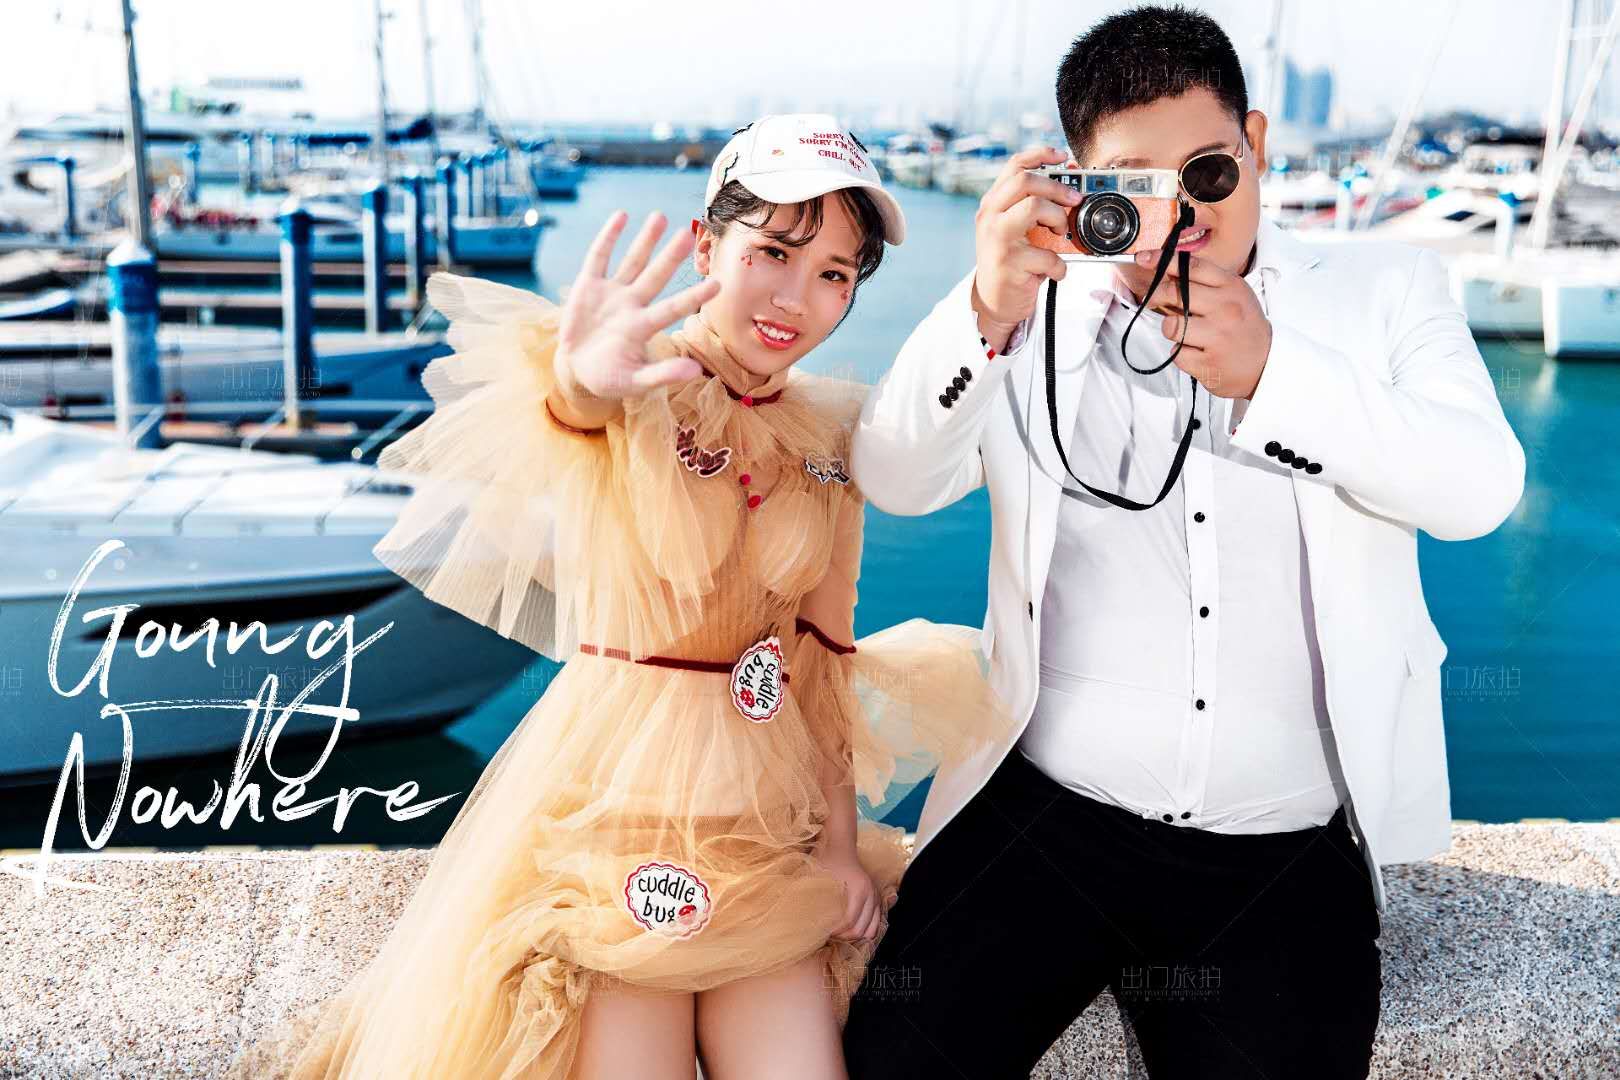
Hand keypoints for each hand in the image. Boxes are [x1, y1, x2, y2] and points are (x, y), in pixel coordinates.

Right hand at [553, 210, 719, 405]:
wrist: (578, 370)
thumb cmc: (610, 378)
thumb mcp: (635, 382)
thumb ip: (662, 375)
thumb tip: (696, 371)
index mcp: (643, 327)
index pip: (673, 309)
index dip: (694, 297)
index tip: (718, 284)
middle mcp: (632, 305)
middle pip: (655, 277)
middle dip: (670, 257)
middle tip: (687, 234)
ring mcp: (612, 293)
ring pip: (632, 262)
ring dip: (645, 240)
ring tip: (660, 216)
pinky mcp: (589, 286)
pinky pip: (598, 258)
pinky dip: (608, 237)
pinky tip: (621, 216)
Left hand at [815, 844, 882, 943]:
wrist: (840, 848)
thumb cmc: (827, 862)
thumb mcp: (817, 878)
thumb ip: (813, 898)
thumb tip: (806, 922)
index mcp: (859, 890)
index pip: (849, 922)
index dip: (835, 932)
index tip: (823, 932)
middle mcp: (871, 894)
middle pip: (860, 929)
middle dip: (844, 936)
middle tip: (829, 935)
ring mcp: (876, 897)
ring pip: (870, 930)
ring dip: (855, 936)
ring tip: (839, 933)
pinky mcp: (877, 899)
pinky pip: (876, 923)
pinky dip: (865, 931)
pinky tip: (850, 929)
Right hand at [970, 146, 1079, 349]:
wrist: (993, 301)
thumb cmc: (1010, 261)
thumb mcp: (1016, 228)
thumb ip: (1034, 205)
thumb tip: (1070, 183)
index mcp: (993, 203)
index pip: (1015, 166)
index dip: (1041, 155)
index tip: (1063, 156)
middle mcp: (990, 216)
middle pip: (1026, 181)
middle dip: (1058, 187)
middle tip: (1075, 199)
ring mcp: (997, 238)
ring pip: (1034, 206)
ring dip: (1057, 218)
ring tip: (1059, 234)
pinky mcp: (1009, 262)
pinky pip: (1048, 255)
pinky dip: (1059, 265)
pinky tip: (1055, 271)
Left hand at [1116, 250, 1272, 399]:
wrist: (1267, 363)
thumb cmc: (1244, 327)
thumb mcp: (1234, 295)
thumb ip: (1206, 283)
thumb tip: (1168, 272)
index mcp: (1231, 288)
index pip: (1193, 268)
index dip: (1164, 261)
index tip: (1143, 257)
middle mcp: (1225, 309)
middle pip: (1175, 293)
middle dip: (1156, 295)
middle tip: (1151, 299)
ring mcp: (1217, 337)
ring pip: (1171, 325)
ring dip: (1172, 329)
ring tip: (1187, 333)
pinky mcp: (1208, 362)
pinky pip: (1176, 353)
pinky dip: (1181, 354)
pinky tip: (1196, 352)